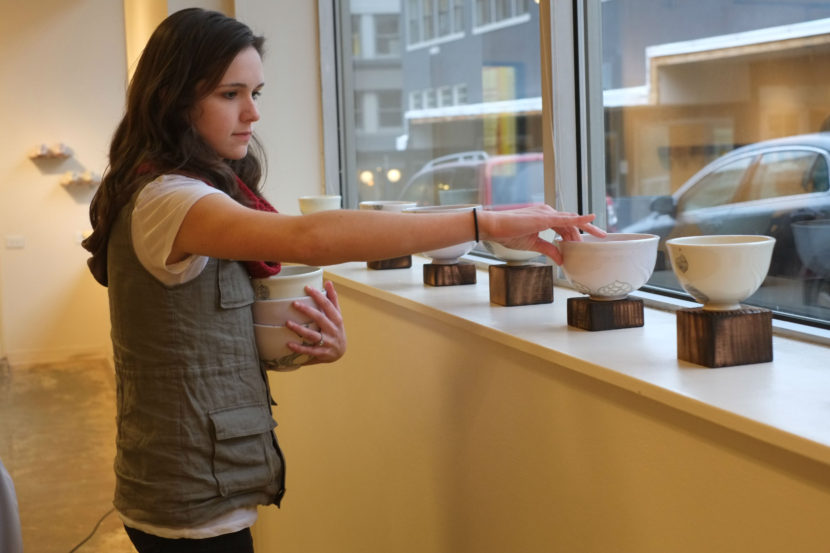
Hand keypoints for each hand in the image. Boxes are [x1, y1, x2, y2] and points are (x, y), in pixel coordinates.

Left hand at [284, 281, 346, 363]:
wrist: (341, 352)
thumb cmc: (336, 329)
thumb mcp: (337, 314)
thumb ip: (332, 299)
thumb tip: (328, 282)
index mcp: (337, 318)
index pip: (327, 305)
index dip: (318, 296)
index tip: (307, 287)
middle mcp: (333, 329)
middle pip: (320, 318)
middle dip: (307, 310)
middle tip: (294, 303)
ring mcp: (328, 342)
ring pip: (313, 335)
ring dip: (300, 329)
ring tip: (287, 323)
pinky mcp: (322, 353)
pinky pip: (309, 351)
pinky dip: (299, 348)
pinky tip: (289, 344)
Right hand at [480, 204, 606, 264]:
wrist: (494, 228)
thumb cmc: (508, 234)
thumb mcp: (533, 245)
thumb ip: (549, 250)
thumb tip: (561, 259)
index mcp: (544, 217)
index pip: (566, 225)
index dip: (576, 233)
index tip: (586, 240)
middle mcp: (548, 212)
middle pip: (572, 222)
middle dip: (585, 232)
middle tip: (599, 239)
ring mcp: (547, 213)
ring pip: (572, 221)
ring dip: (584, 230)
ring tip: (598, 235)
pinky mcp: (544, 217)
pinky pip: (565, 219)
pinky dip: (579, 219)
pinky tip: (591, 219)